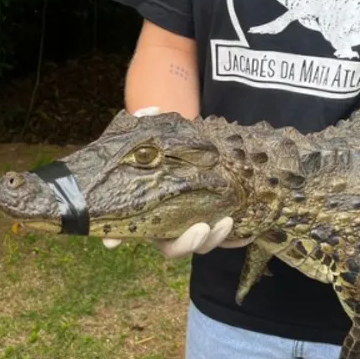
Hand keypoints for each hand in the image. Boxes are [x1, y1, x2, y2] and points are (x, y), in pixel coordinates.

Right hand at [100, 106, 254, 257]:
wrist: (186, 153)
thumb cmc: (164, 150)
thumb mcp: (152, 136)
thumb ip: (146, 125)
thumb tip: (150, 111)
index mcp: (143, 211)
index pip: (123, 230)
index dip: (115, 237)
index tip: (111, 242)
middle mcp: (164, 226)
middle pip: (172, 247)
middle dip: (187, 243)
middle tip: (200, 229)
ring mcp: (189, 227)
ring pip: (200, 245)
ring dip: (214, 239)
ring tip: (226, 222)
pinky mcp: (211, 224)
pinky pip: (223, 240)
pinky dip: (235, 240)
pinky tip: (248, 234)